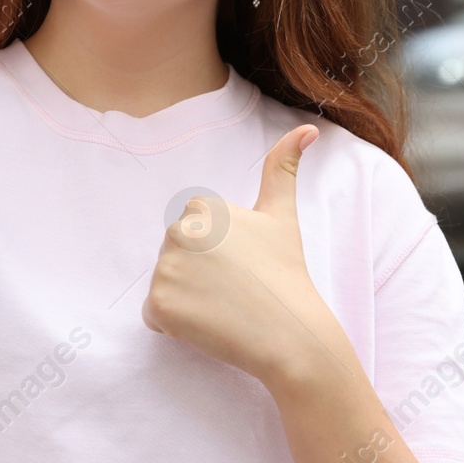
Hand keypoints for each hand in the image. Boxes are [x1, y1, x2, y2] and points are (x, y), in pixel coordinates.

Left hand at [141, 123, 348, 387]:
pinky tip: (207, 326)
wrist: (292, 334)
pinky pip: (155, 316)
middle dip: (197, 275)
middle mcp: (177, 231)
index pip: (190, 233)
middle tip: (234, 289)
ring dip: (187, 300)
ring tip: (223, 307)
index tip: (241, 264)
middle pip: (174, 257)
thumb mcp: (282, 215)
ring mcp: (165, 269)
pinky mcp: (158, 306)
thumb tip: (308, 128)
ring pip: (164, 285)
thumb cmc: (287, 273)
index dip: (215, 254)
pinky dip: (176, 325)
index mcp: (200, 206)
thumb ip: (283, 167)